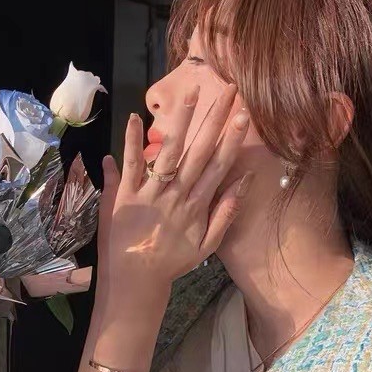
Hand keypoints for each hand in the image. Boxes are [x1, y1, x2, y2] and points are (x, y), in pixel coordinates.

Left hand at [99, 86, 250, 295]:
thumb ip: (226, 212)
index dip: (232, 139)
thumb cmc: (172, 262)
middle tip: (228, 91)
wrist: (136, 281)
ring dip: (181, 122)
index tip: (244, 115)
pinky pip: (130, 166)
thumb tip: (245, 180)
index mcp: (197, 205)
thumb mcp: (207, 245)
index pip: (219, 165)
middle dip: (215, 120)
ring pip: (169, 152)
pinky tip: (134, 118)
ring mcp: (151, 194)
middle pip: (199, 151)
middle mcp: (177, 195)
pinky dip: (132, 143)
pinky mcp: (125, 196)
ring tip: (191, 93)